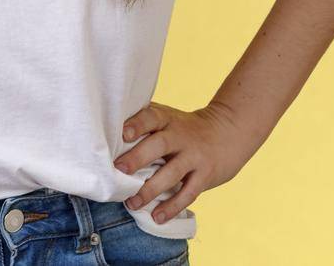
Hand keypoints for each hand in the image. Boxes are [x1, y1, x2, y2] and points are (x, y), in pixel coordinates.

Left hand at [113, 99, 255, 223]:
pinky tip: (157, 217)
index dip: (137, 124)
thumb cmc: (184, 128)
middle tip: (120, 169)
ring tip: (131, 203)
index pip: (151, 117)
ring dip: (150, 190)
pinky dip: (172, 207)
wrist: (227, 132)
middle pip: (159, 145)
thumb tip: (105, 137)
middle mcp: (181, 136)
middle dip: (138, 157)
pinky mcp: (205, 175)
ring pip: (172, 173)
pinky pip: (188, 193)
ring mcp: (194, 156)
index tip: (123, 134)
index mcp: (168, 119)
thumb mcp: (168, 119)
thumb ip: (145, 124)